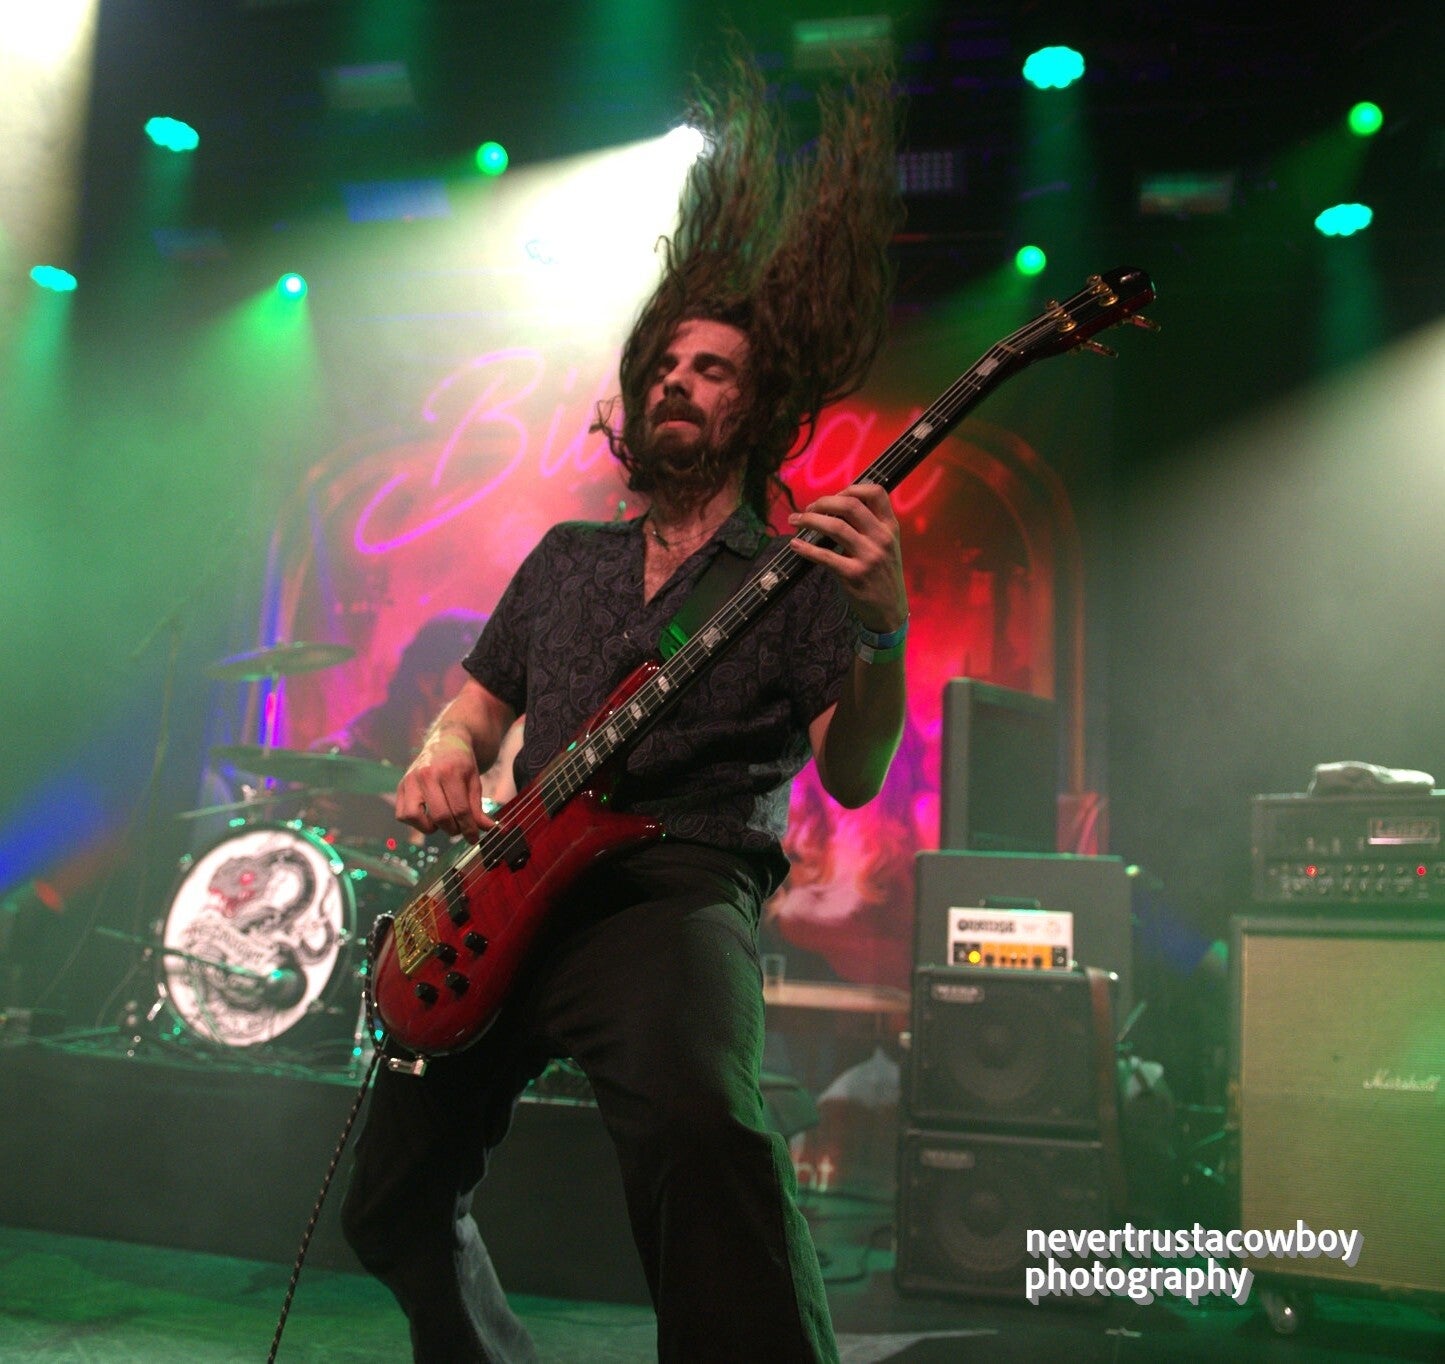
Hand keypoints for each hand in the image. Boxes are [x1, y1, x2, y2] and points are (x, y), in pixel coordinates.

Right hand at [394, 728, 497, 842]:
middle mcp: (427, 774)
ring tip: (442, 822)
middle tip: (459, 828)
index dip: (469, 829)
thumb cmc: (462, 764)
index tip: (474, 838)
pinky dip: (415, 822)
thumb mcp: (475, 782)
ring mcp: (411, 780)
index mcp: (450, 772)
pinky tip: (428, 817)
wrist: (445, 741)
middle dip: (453, 829)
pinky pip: (402, 814)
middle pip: (440, 816)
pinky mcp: (401, 786)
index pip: (460, 810)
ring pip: (414, 816)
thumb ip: (478, 808)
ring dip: (430, 827)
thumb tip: (488, 829)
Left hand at [788, 482, 906, 632]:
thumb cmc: (882, 575)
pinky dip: (805, 548)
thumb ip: (869, 526)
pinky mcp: (854, 574)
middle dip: (823, 502)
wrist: (890, 610)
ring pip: (835, 526)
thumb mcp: (886, 546)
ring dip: (809, 520)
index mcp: (890, 527)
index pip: (876, 492)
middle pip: (850, 505)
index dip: (851, 487)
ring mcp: (868, 556)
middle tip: (808, 509)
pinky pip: (824, 556)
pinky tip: (795, 545)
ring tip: (795, 521)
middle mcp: (881, 538)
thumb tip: (834, 508)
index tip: (834, 496)